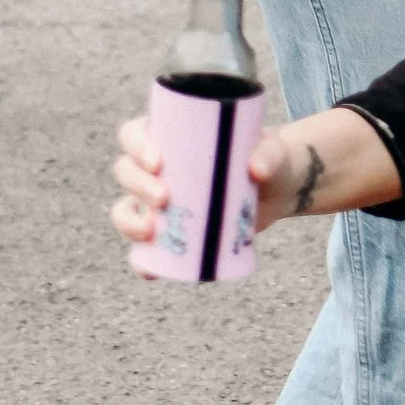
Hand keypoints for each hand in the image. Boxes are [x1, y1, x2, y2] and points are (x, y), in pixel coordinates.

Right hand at [108, 113, 328, 255]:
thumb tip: (256, 170)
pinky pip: (144, 249)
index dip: (135, 145)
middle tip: (164, 198)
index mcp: (170, 136)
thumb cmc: (267, 157)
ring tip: (151, 232)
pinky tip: (149, 270)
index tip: (157, 162)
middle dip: (136, 185)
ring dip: (128, 222)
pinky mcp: (172, 230)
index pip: (134, 133)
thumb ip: (268, 153)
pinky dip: (142, 261)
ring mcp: (160, 201)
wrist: (278, 189)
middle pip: (126, 171)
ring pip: (126, 209)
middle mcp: (157, 168)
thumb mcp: (272, 148)